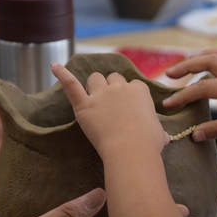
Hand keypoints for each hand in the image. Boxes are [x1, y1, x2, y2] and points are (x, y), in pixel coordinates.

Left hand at [51, 62, 166, 158]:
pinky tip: (53, 65)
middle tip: (110, 105)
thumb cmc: (148, 144)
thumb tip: (163, 137)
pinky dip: (61, 73)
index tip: (128, 108)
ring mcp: (101, 94)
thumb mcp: (159, 134)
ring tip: (93, 97)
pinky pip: (70, 84)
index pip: (133, 85)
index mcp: (140, 91)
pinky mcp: (84, 105)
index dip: (129, 96)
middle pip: (113, 78)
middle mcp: (120, 87)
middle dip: (112, 88)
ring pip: (95, 78)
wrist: (131, 151)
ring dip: (95, 85)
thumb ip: (158, 131)